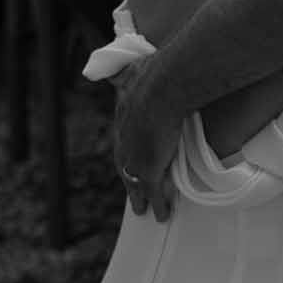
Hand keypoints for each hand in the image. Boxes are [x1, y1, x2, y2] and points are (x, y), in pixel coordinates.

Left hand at [111, 58, 179, 220]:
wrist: (163, 87)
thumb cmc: (154, 75)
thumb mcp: (133, 70)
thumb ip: (127, 72)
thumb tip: (120, 67)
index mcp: (122, 116)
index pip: (122, 138)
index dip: (126, 150)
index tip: (130, 158)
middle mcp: (124, 139)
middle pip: (123, 165)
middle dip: (128, 178)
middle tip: (131, 191)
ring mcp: (135, 156)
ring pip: (135, 183)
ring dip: (138, 198)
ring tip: (142, 210)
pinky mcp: (149, 170)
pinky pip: (153, 194)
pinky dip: (158, 206)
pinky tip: (161, 215)